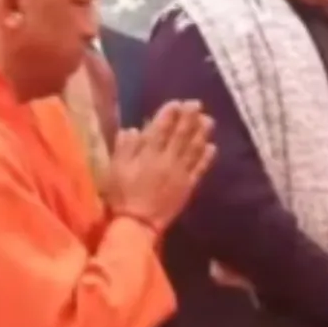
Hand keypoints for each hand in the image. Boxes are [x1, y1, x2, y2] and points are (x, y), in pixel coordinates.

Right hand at [106, 101, 215, 230]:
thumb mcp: (115, 169)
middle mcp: (167, 160)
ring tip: (208, 120)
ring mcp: (180, 173)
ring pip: (194, 148)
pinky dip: (206, 157)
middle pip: (181, 135)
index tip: (177, 102)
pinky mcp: (188, 186)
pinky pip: (200, 169)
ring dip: (202, 133)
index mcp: (148, 154)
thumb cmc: (122, 195)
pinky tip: (212, 146)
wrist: (138, 223)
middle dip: (190, 117)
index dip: (170, 113)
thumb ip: (124, 148)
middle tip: (197, 104)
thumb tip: (134, 129)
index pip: (161, 128)